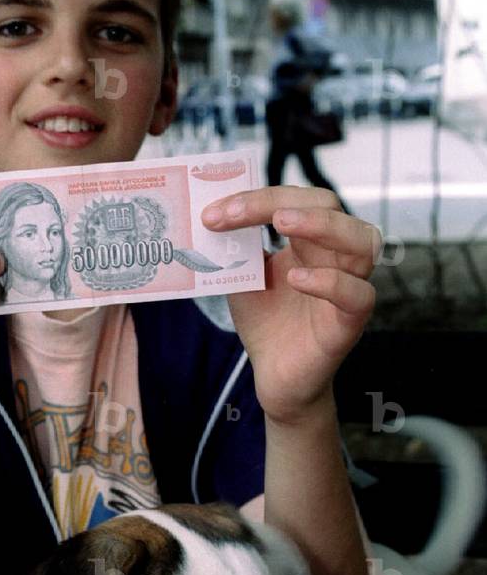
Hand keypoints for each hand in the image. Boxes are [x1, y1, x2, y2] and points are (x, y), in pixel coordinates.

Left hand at [202, 186, 380, 423]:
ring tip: (281, 223)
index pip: (294, 200)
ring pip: (362, 241)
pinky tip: (298, 279)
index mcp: (309, 240)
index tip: (212, 213)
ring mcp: (347, 286)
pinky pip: (358, 295)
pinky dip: (331, 282)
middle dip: (283, 201)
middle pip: (330, 205)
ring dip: (322, 225)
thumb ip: (235, 248)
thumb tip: (212, 213)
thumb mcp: (243, 277)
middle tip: (238, 212)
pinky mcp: (349, 323)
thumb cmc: (266, 322)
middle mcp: (335, 256)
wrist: (274, 375)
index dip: (255, 199)